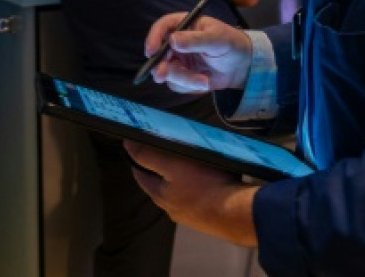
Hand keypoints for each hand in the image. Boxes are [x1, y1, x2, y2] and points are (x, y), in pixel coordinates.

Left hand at [126, 141, 258, 246]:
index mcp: (160, 196)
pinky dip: (199, 190)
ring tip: (191, 166)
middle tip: (168, 154)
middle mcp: (172, 209)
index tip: (138, 150)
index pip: (141, 177)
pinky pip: (198, 200)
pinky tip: (209, 182)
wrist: (237, 214)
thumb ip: (150, 156)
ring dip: (182, 182)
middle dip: (161, 172)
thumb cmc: (205, 187)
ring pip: (180, 194)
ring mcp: (191, 215)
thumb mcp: (174, 165)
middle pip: (160, 187)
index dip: (138, 162)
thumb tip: (127, 145)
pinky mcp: (208, 218)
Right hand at [144, 14, 252, 92]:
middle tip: (163, 75)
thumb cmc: (231, 43)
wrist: (242, 65)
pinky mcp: (182, 76)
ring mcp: (178, 60)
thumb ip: (196, 40)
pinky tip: (205, 82)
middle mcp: (177, 42)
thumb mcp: (217, 38)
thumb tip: (172, 40)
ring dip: (183, 79)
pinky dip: (189, 85)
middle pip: (158, 53)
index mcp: (184, 25)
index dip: (153, 37)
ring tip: (204, 80)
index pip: (162, 27)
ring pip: (167, 72)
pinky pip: (177, 84)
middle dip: (161, 66)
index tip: (151, 51)